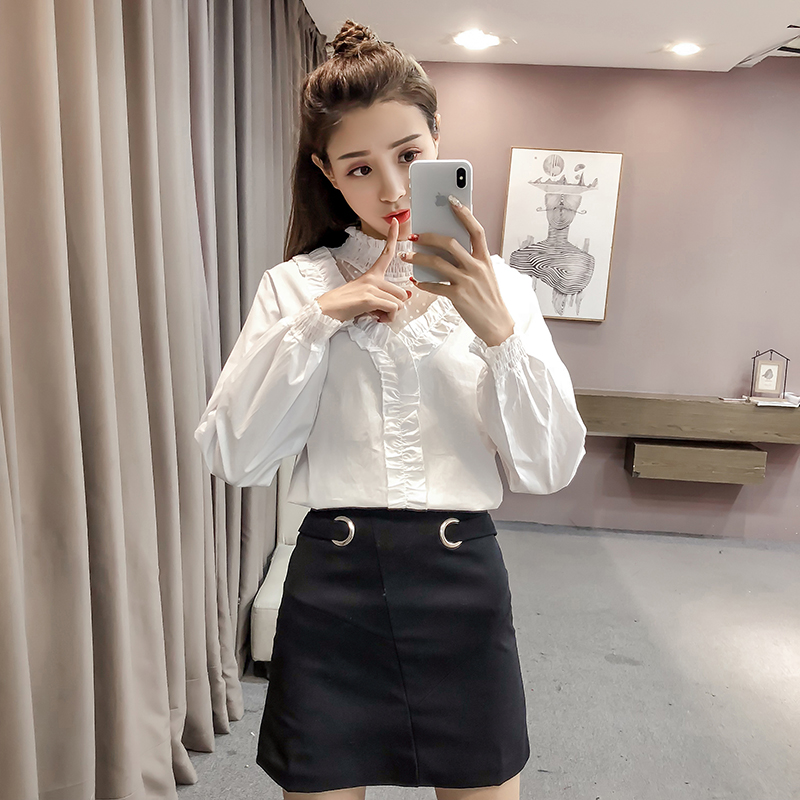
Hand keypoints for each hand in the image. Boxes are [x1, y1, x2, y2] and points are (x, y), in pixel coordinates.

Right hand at [316, 218, 410, 323]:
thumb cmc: (345, 305)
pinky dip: (388, 318)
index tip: (395, 222)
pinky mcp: (370, 298)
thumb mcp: (366, 297)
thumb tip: (407, 298)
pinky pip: (392, 309)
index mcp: (371, 274)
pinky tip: (376, 317)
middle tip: (381, 312)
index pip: (386, 253)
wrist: (327, 309)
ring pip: (399, 303)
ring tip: (376, 315)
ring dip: (391, 314)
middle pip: (402, 293)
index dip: (392, 237)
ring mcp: (371, 287)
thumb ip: (384, 296)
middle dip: (396, 306)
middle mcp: (373, 278)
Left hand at [399, 197, 514, 346]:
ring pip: (437, 262)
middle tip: (414, 236)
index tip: (451, 201)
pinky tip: (416, 281)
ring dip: (418, 258)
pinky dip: (423, 283)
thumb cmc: (489, 299)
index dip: (464, 213)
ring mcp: (467, 281)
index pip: (475, 230)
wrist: (497, 324)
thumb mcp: (486, 275)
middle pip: (449, 243)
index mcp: (484, 259)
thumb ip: (471, 261)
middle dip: (428, 237)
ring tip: (406, 256)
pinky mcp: (458, 296)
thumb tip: (449, 249)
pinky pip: (435, 286)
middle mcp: (476, 267)